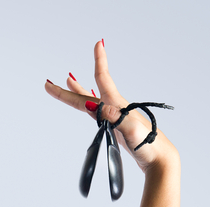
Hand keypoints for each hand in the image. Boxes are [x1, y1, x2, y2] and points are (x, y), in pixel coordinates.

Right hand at [45, 40, 177, 172]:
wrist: (159, 160)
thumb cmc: (149, 146)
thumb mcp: (132, 131)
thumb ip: (115, 117)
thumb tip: (95, 107)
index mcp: (118, 105)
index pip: (103, 79)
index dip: (100, 61)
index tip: (98, 43)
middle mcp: (115, 108)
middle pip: (87, 95)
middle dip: (69, 89)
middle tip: (50, 83)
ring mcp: (115, 118)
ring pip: (91, 102)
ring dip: (78, 92)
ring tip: (68, 82)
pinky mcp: (116, 128)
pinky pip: (97, 114)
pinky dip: (88, 107)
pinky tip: (88, 108)